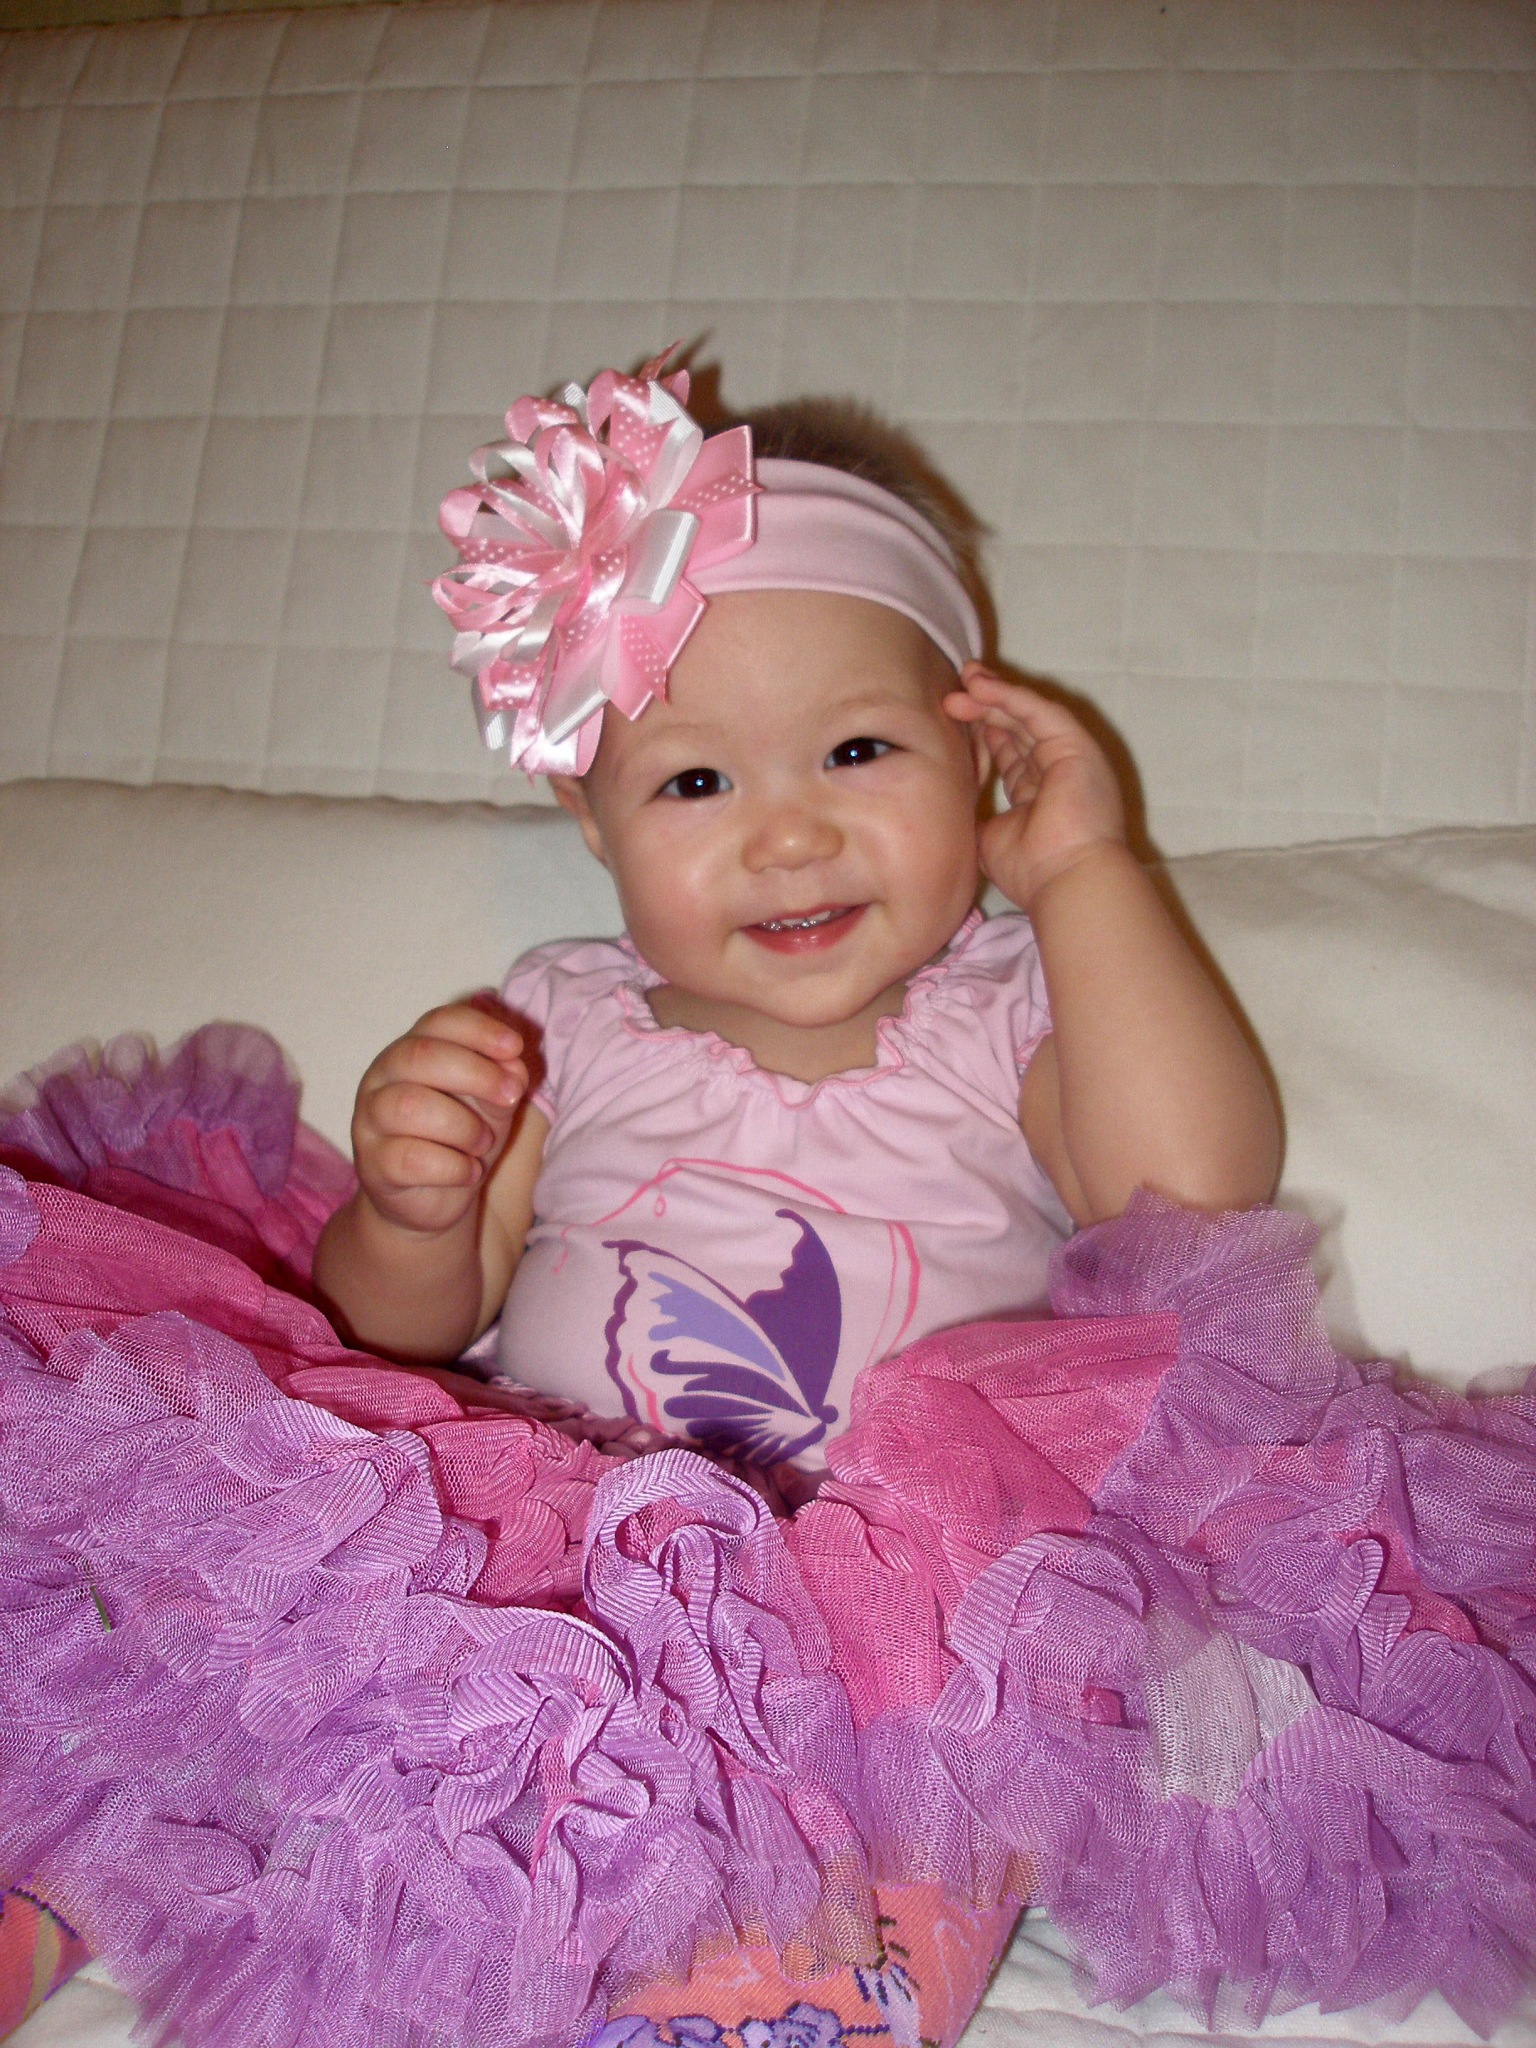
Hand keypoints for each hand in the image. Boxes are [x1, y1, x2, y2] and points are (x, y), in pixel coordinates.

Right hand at [351, 999, 528, 1237]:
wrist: (431, 1201)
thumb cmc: (459, 1140)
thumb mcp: (491, 1106)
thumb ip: (502, 1081)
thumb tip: (514, 1067)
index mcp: (410, 1051)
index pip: (438, 1022)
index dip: (478, 1029)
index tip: (515, 1047)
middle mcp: (382, 1078)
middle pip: (420, 1055)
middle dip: (476, 1073)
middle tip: (511, 1096)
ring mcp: (369, 1120)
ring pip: (410, 1105)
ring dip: (462, 1125)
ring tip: (482, 1143)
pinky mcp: (372, 1165)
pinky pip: (410, 1158)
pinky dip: (453, 1166)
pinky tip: (468, 1172)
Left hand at [945, 666, 1125, 912]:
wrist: (1066, 880)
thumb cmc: (1031, 870)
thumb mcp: (990, 836)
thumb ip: (979, 813)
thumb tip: (955, 800)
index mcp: (1040, 795)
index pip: (1011, 753)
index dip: (983, 732)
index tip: (953, 717)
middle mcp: (1058, 772)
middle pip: (1019, 728)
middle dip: (986, 705)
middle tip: (955, 689)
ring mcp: (1071, 757)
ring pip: (1028, 714)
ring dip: (994, 694)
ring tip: (964, 679)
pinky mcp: (1077, 746)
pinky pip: (1039, 711)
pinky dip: (1010, 696)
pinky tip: (981, 686)